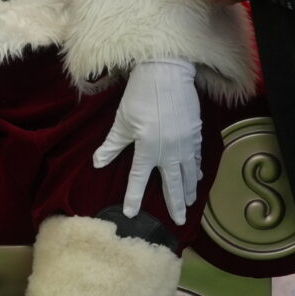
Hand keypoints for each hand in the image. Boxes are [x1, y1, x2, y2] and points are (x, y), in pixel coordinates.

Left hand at [92, 57, 201, 223]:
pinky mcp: (195, 133)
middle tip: (180, 222)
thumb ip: (112, 145)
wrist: (167, 73)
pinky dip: (197, 170)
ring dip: (188, 190)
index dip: (134, 197)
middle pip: (172, 183)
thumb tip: (97, 163)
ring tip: (189, 204)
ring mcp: (185, 143)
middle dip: (175, 204)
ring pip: (188, 173)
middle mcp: (169, 151)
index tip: (131, 214)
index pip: (139, 179)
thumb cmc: (140, 95)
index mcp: (148, 149)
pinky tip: (197, 177)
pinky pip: (197, 157)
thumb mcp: (122, 121)